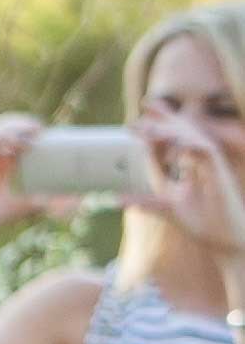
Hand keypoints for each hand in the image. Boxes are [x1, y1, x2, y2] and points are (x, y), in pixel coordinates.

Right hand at [0, 114, 62, 241]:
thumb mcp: (16, 207)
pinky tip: (10, 144)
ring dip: (14, 126)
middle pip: (11, 124)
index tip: (56, 134)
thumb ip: (42, 203)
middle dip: (27, 123)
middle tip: (43, 132)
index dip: (38, 129)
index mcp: (3, 158)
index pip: (23, 134)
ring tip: (31, 133)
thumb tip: (76, 203)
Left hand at [132, 116, 244, 260]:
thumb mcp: (168, 208)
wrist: (225, 240)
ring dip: (172, 129)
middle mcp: (203, 160)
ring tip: (149, 127)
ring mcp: (212, 165)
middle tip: (145, 103)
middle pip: (184, 130)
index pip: (173, 140)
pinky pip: (205, 153)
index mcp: (191, 165)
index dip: (156, 128)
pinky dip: (189, 146)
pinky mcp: (220, 173)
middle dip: (165, 117)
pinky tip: (173, 143)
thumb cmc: (203, 222)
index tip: (132, 122)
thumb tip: (117, 198)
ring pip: (193, 138)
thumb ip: (146, 200)